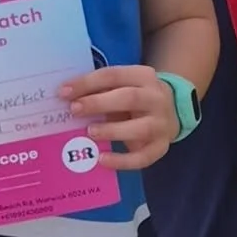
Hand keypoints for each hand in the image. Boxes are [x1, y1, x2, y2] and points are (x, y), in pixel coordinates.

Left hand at [62, 64, 178, 171]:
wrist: (172, 112)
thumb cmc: (136, 98)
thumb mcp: (123, 86)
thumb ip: (100, 90)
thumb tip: (67, 99)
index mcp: (143, 77)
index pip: (113, 75)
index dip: (87, 83)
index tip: (64, 92)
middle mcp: (156, 98)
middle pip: (129, 98)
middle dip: (99, 103)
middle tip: (74, 109)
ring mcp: (161, 124)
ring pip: (140, 128)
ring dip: (112, 130)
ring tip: (90, 132)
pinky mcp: (161, 147)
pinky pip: (143, 157)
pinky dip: (122, 161)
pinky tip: (102, 160)